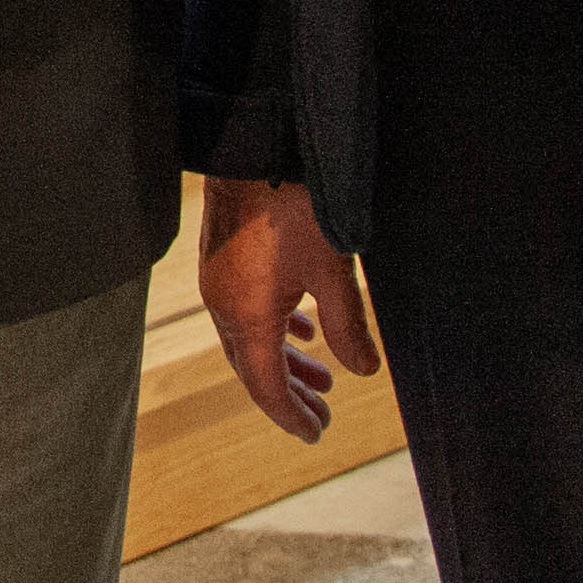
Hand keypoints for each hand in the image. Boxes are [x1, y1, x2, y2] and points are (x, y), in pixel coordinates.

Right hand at [193, 177, 377, 442]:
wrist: (255, 148)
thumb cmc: (294, 206)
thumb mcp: (333, 271)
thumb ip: (348, 326)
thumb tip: (363, 372)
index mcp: (247, 316)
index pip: (266, 386)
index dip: (292, 416)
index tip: (316, 434)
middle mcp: (223, 305)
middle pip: (253, 369)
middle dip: (289, 396)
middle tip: (323, 417)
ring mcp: (218, 281)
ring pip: (249, 339)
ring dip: (284, 362)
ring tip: (322, 378)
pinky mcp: (222, 260)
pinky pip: (244, 311)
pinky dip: (274, 330)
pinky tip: (302, 327)